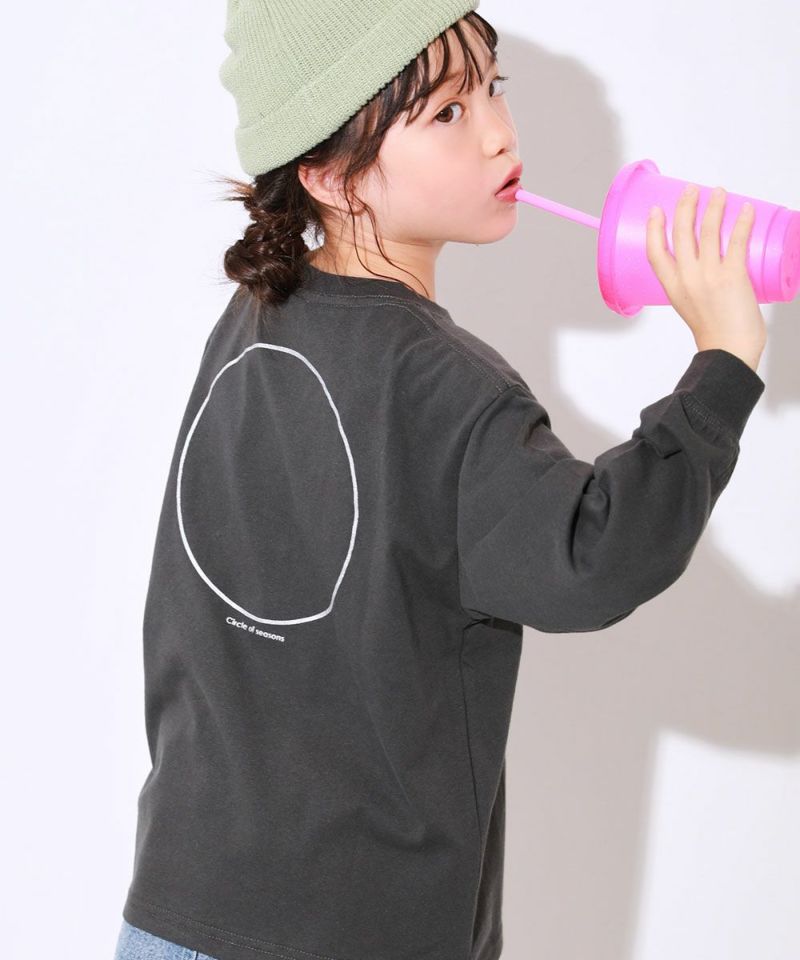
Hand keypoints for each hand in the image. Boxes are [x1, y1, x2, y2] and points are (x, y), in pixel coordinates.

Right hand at [646, 184, 766, 371]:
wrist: (729, 350)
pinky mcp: (733, 276)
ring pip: (707, 231)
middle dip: (685, 206)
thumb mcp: (690, 306)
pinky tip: (745, 209)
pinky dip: (742, 222)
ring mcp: (709, 276)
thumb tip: (709, 263)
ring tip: (719, 192)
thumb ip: (693, 284)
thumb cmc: (714, 333)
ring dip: (713, 206)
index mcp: (672, 287)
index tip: (656, 211)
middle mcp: (687, 278)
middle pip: (681, 233)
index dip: (654, 228)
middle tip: (691, 190)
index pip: (655, 252)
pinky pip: (736, 241)